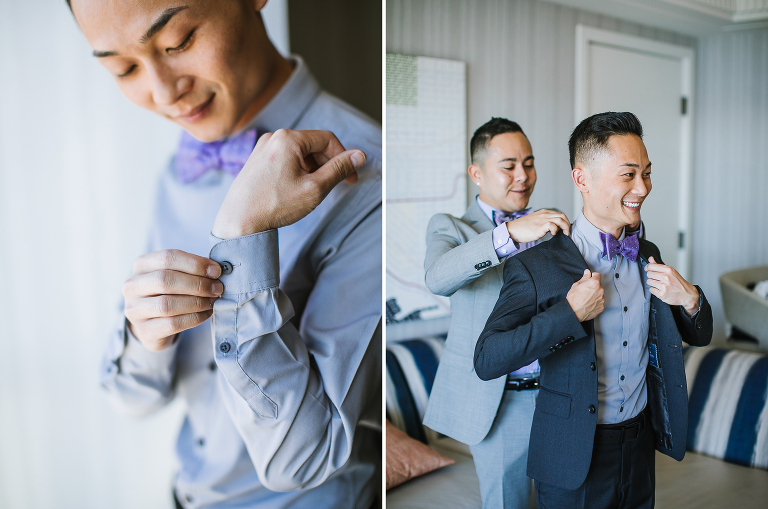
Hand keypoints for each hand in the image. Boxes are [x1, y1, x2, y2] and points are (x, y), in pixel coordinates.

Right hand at [123, 250, 223, 350]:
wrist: (152, 324)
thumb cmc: (168, 293)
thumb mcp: (175, 275)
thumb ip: (191, 269)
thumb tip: (216, 269)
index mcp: (142, 265)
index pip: (168, 258)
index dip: (195, 263)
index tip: (216, 271)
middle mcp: (133, 286)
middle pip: (166, 280)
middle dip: (198, 284)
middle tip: (217, 288)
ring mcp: (134, 310)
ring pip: (167, 304)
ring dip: (197, 302)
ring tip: (212, 301)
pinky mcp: (144, 330)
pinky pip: (172, 324)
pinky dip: (194, 318)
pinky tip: (206, 314)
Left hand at [212, 129, 365, 238]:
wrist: (239, 221)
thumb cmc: (275, 205)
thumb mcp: (315, 188)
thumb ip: (339, 169)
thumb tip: (360, 155)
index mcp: (288, 138)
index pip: (328, 139)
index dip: (343, 157)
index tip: (351, 177)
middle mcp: (274, 137)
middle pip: (313, 145)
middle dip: (327, 165)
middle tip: (334, 187)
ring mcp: (263, 148)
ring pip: (300, 153)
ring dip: (313, 170)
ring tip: (311, 192)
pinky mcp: (257, 160)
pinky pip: (286, 160)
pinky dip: (298, 172)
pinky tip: (295, 191)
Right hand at [506, 209, 570, 242]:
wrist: (512, 230)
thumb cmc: (522, 228)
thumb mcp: (535, 222)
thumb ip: (544, 222)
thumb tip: (554, 228)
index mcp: (544, 212)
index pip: (559, 214)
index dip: (565, 221)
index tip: (565, 229)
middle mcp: (544, 214)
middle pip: (562, 216)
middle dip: (567, 224)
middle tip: (567, 232)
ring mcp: (542, 219)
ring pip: (560, 220)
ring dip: (565, 227)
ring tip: (564, 234)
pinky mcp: (540, 226)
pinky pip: (553, 225)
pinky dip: (556, 230)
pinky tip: (553, 234)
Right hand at [566, 269, 604, 321]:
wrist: (573, 312)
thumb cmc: (573, 299)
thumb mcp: (576, 285)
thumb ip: (584, 278)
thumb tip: (587, 273)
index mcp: (595, 283)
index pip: (597, 275)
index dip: (592, 276)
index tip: (590, 279)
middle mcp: (600, 291)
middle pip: (599, 285)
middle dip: (594, 286)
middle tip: (586, 290)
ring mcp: (602, 299)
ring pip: (600, 294)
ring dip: (595, 294)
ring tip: (586, 298)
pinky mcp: (601, 307)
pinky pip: (600, 302)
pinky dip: (596, 302)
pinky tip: (588, 303)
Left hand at [645, 256, 698, 315]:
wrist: (688, 294)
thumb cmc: (679, 283)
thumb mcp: (671, 271)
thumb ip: (659, 265)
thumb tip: (650, 259)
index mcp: (668, 270)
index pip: (651, 266)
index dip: (647, 267)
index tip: (648, 269)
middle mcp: (666, 277)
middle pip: (649, 274)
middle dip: (651, 276)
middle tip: (657, 279)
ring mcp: (664, 286)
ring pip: (648, 281)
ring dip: (652, 283)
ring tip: (660, 284)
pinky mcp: (662, 294)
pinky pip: (651, 289)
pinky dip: (654, 290)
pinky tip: (661, 290)